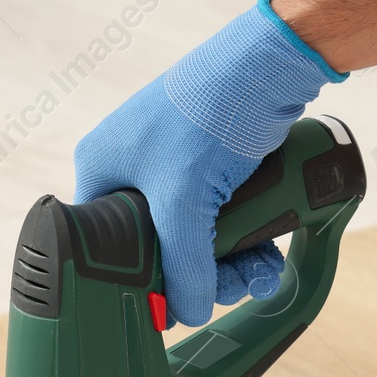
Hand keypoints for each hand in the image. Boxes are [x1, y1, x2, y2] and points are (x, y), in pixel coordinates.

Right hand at [73, 0, 343, 327]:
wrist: (273, 64)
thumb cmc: (212, 111)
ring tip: (260, 271)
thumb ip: (183, 266)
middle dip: (202, 275)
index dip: (143, 280)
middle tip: (229, 286)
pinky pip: (223, 219)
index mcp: (104, 170)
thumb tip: (188, 312)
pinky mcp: (214, 164)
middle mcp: (134, 168)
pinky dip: (247, 240)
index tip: (175, 304)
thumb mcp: (185, 202)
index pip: (107, 247)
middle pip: (162, 250)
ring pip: (198, 239)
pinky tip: (267, 254)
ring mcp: (176, 166)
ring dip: (232, 263)